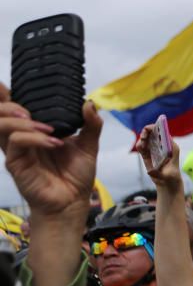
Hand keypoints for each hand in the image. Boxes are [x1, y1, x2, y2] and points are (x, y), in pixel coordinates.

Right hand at [0, 85, 101, 218]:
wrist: (73, 201)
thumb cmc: (76, 175)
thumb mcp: (89, 145)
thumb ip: (91, 124)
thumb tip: (90, 102)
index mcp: (35, 130)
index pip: (15, 109)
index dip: (5, 95)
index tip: (3, 84)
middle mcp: (22, 137)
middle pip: (1, 114)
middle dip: (9, 104)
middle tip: (28, 111)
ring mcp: (17, 150)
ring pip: (2, 125)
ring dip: (21, 121)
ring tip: (46, 127)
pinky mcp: (16, 163)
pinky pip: (16, 143)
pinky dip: (34, 138)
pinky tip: (53, 143)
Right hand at [137, 123, 182, 191]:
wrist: (168, 183)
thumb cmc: (171, 178)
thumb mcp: (166, 176)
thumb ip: (158, 173)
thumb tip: (149, 171)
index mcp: (171, 147)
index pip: (164, 132)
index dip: (155, 128)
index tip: (147, 130)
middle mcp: (164, 146)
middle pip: (154, 132)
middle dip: (146, 132)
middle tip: (143, 139)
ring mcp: (157, 149)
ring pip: (148, 138)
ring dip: (143, 140)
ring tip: (142, 146)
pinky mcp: (150, 154)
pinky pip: (144, 146)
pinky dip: (141, 145)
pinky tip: (141, 148)